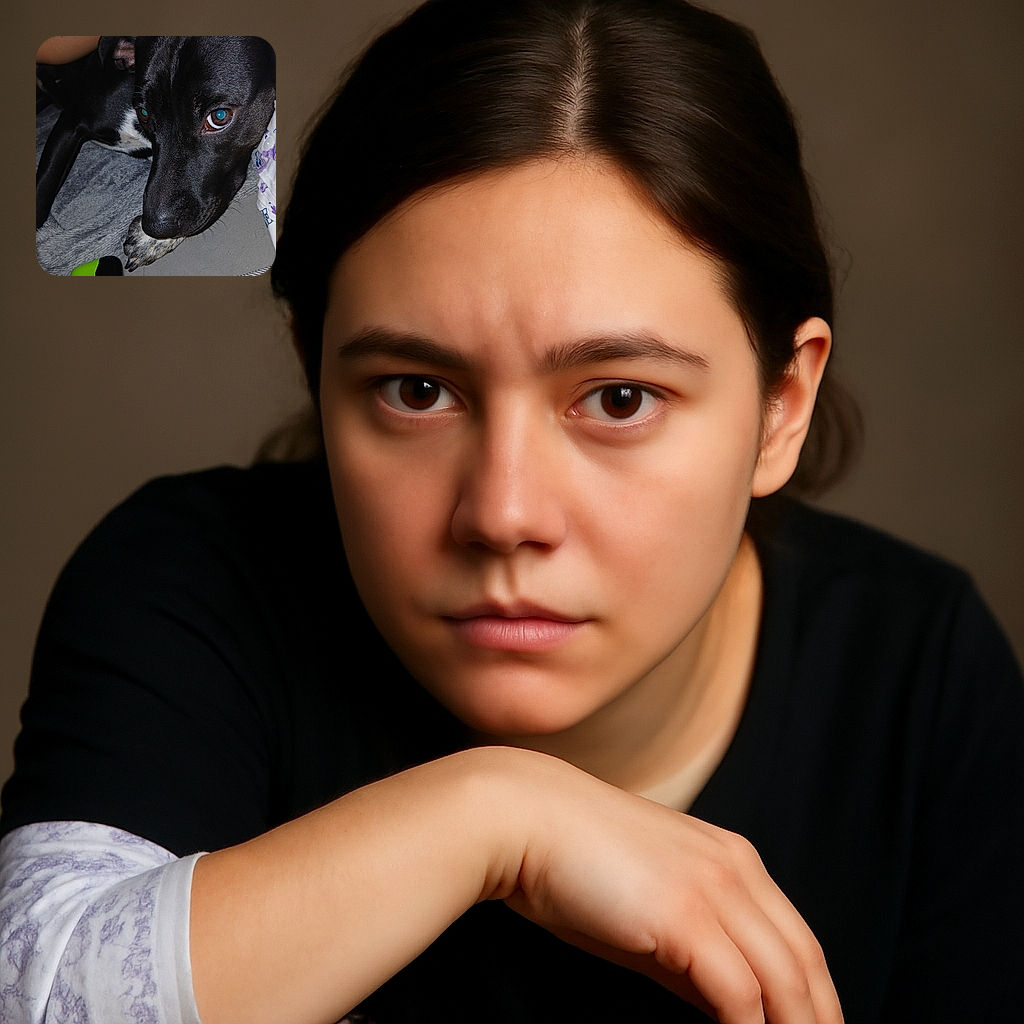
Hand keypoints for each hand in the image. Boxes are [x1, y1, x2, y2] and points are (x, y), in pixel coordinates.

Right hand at [486, 750, 842, 1023]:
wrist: (522, 816)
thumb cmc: (571, 861)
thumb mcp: (649, 906)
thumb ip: (695, 953)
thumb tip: (732, 1010)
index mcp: (734, 860)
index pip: (801, 945)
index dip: (817, 1002)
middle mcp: (735, 869)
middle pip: (807, 966)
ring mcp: (713, 889)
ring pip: (786, 985)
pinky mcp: (685, 915)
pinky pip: (740, 997)